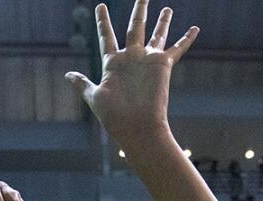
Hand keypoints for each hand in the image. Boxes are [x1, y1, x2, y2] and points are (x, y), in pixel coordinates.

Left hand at [65, 1, 198, 145]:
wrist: (136, 127)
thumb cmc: (114, 116)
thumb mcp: (94, 96)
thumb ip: (83, 83)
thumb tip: (67, 75)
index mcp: (113, 63)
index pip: (107, 36)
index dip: (103, 21)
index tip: (100, 6)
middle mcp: (131, 58)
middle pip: (134, 27)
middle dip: (139, 11)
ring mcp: (147, 61)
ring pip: (157, 34)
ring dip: (162, 21)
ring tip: (167, 9)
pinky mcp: (162, 65)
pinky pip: (177, 49)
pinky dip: (186, 39)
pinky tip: (195, 28)